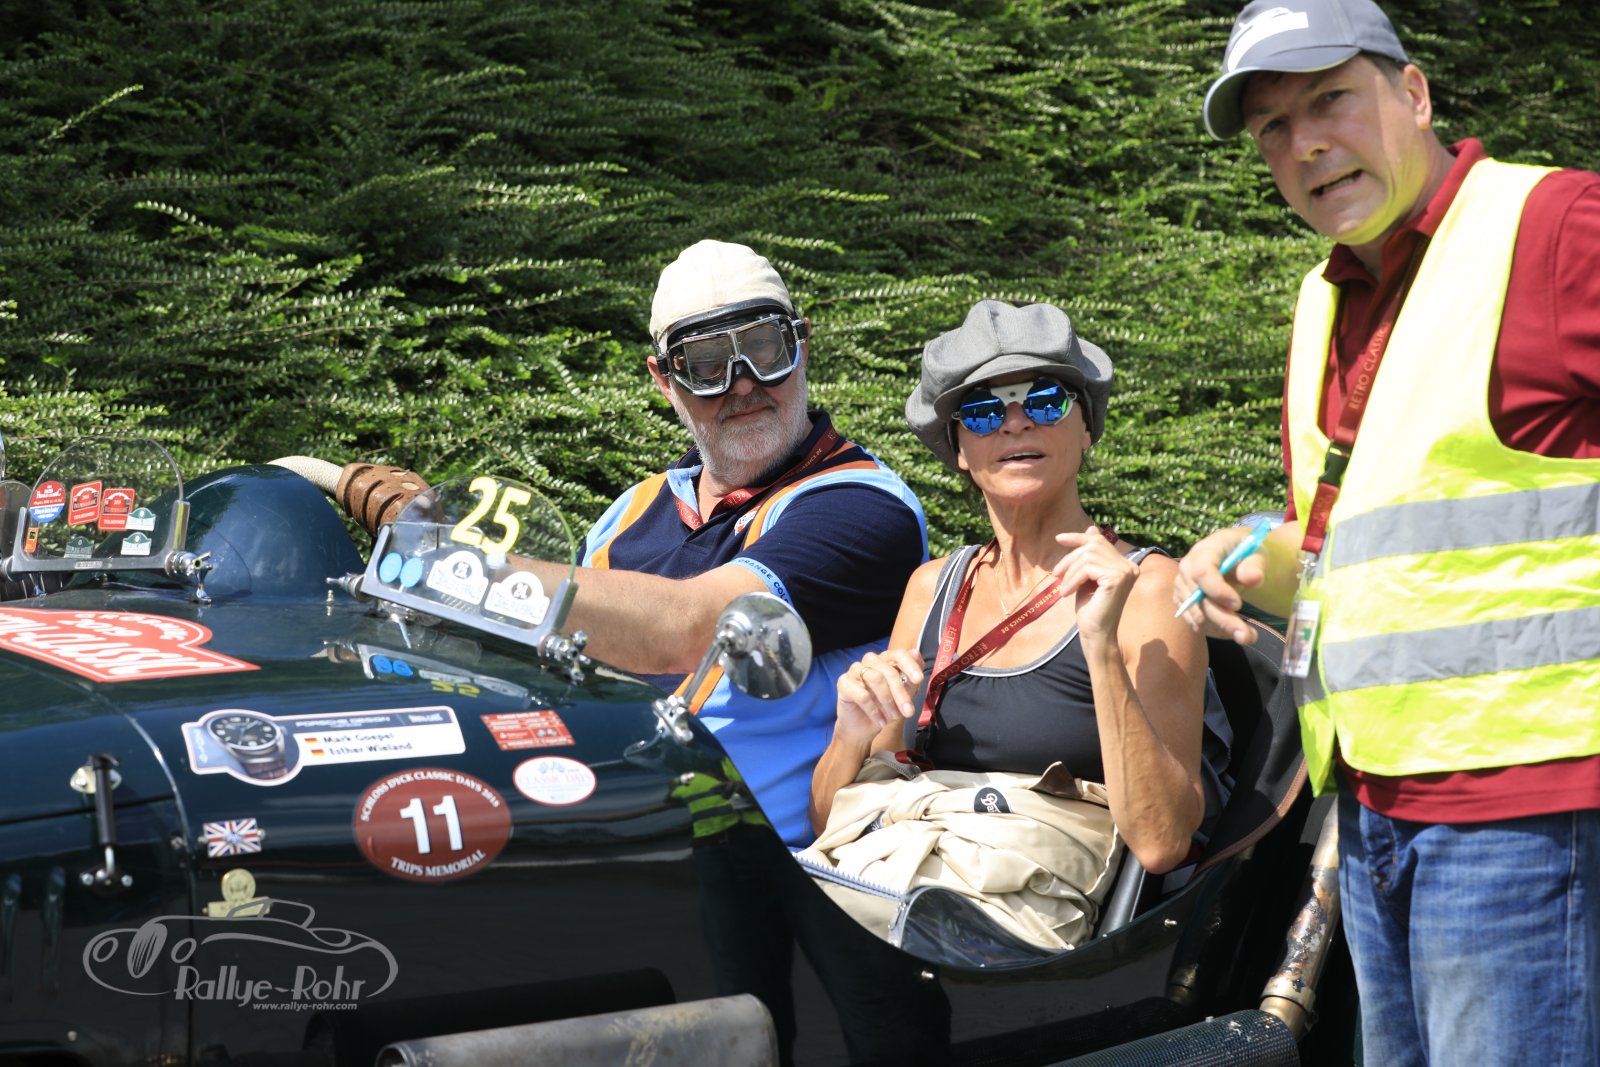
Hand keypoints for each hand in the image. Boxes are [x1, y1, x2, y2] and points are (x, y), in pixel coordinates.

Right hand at [834, 649, 924, 746]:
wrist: (863, 728)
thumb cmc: (884, 708)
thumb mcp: (903, 696)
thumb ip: (910, 678)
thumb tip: (915, 654)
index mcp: (886, 660)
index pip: (898, 654)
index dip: (909, 665)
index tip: (919, 679)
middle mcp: (870, 661)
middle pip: (888, 670)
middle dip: (901, 693)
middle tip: (908, 712)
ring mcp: (855, 670)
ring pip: (875, 679)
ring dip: (887, 701)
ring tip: (893, 717)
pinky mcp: (843, 683)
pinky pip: (861, 694)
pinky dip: (874, 710)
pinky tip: (880, 721)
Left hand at [1053, 527, 1138, 646]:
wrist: (1095, 634)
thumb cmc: (1090, 609)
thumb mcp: (1087, 576)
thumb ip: (1090, 556)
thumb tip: (1092, 527)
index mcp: (1125, 565)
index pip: (1100, 541)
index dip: (1078, 537)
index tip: (1059, 539)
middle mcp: (1130, 566)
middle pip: (1092, 546)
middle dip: (1070, 557)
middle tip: (1055, 574)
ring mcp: (1125, 572)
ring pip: (1087, 557)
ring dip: (1069, 572)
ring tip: (1063, 588)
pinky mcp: (1117, 579)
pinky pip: (1087, 568)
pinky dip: (1072, 579)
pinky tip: (1067, 593)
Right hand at [1174, 527, 1267, 643]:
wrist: (1234, 557)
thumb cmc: (1246, 553)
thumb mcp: (1257, 553)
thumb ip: (1255, 565)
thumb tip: (1253, 578)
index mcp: (1204, 550)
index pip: (1201, 571)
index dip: (1217, 590)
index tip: (1238, 604)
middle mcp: (1186, 568)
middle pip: (1198, 599)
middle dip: (1222, 619)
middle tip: (1247, 635)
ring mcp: (1182, 586)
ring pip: (1197, 615)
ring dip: (1222, 629)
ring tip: (1248, 635)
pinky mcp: (1184, 602)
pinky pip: (1196, 623)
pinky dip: (1217, 631)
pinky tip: (1237, 630)